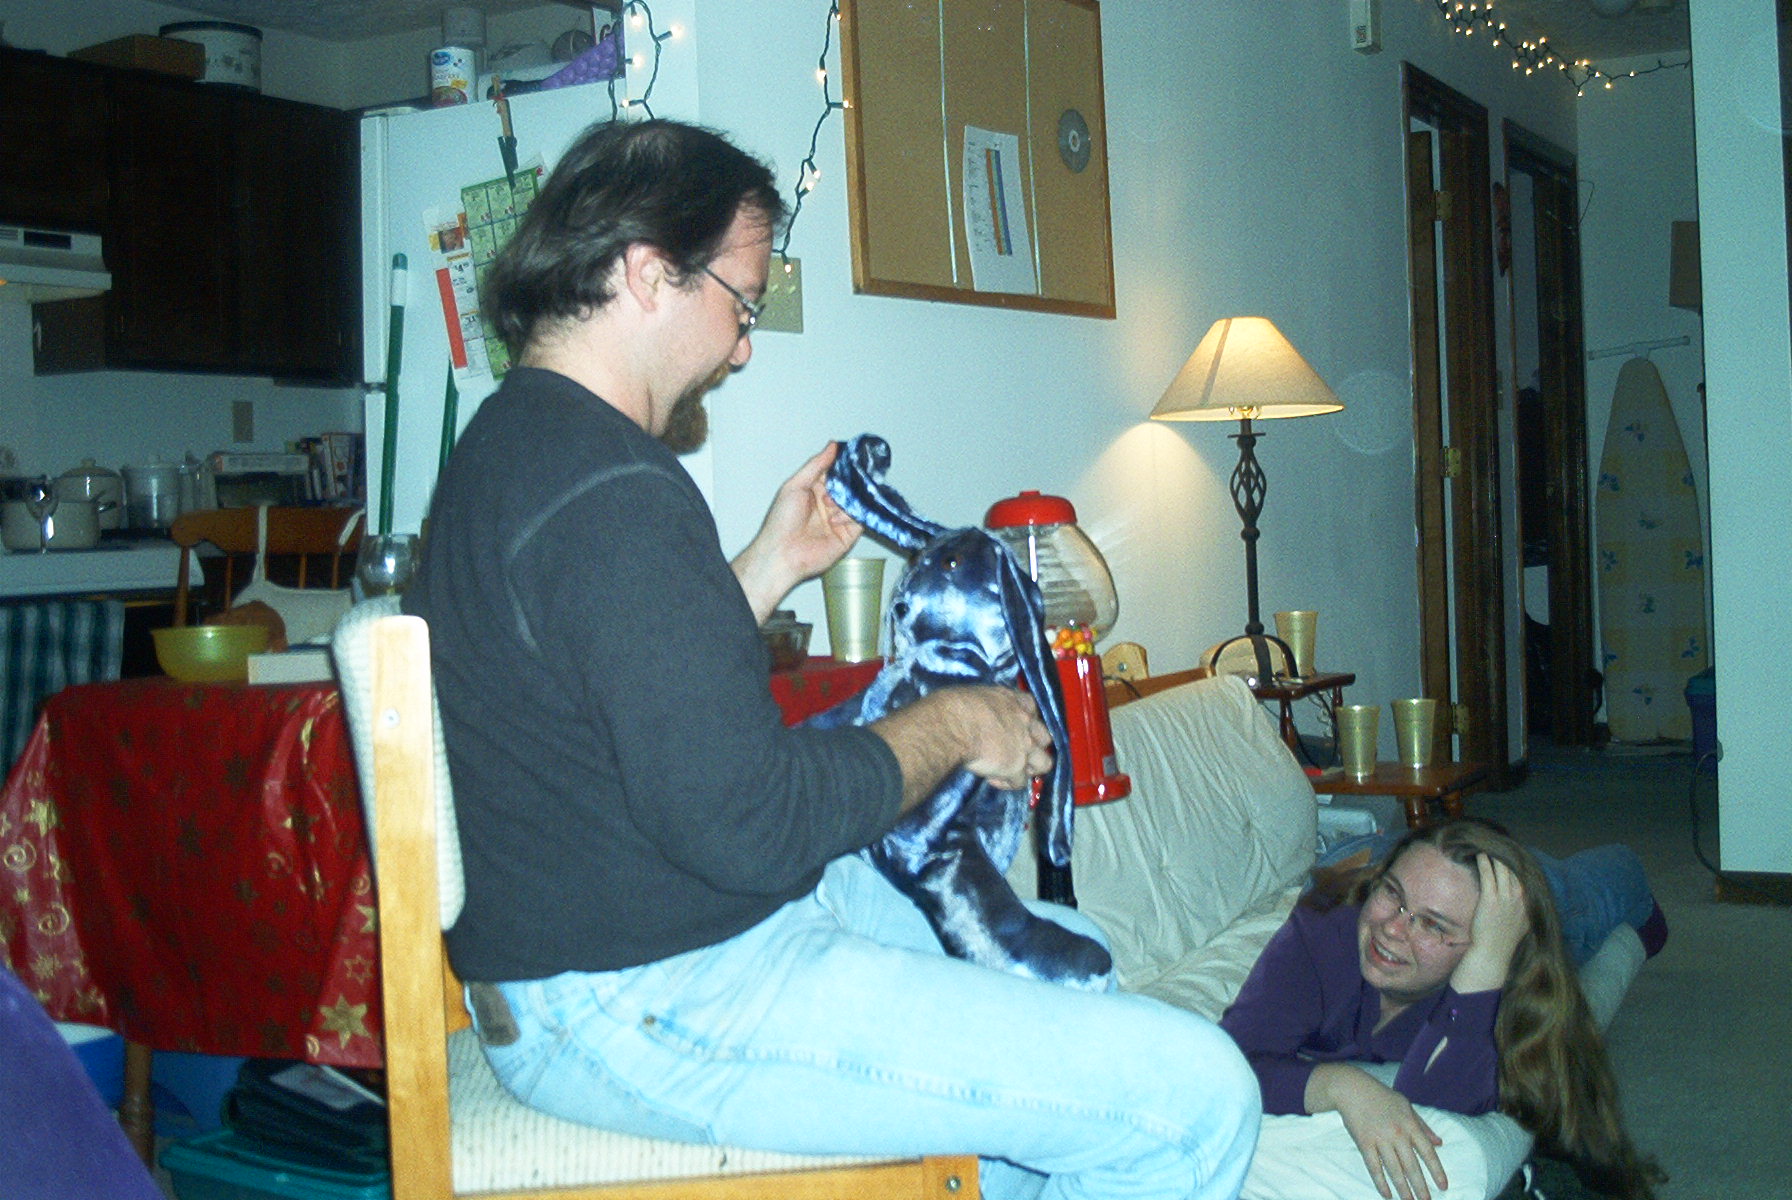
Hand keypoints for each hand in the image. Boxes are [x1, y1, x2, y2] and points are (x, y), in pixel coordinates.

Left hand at [731, 443, 863, 621]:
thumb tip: (832, 446)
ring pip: (856, 501)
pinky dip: (852, 515)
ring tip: (830, 506)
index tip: (852, 457)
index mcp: (814, 490)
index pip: (835, 472)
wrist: (783, 554)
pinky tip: (836, 518)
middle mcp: (828, 504)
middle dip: (848, 484)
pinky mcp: (848, 535)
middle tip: (843, 483)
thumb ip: (816, 465)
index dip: (843, 466)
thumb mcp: (795, 485)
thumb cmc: (781, 522)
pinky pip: (860, 519)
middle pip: (849, 486)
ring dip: (846, 501)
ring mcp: (839, 519)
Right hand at [870, 687, 1054, 812]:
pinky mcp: (1016, 767)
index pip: (1030, 705)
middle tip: (1017, 752)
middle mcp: (1024, 721)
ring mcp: (1024, 745)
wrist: (952, 726)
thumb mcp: (972, 695)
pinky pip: (1019, 782)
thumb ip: (983, 705)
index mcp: (1011, 700)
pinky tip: (992, 779)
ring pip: (1044, 763)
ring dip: (1029, 768)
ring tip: (1012, 772)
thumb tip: (973, 713)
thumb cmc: (953, 707)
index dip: (1025, 718)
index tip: (1014, 725)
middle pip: (1044, 736)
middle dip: (1034, 745)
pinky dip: (1007, 783)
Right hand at [1309, 1064, 1447, 1199]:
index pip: (1427, 1152)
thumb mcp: (1406, 1106)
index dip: (1436, 1171)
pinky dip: (1380, 1182)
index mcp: (1409, 1124)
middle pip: (1412, 1166)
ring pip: (1394, 1170)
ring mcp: (1380, 1139)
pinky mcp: (1364, 1143)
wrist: (1352, 1088)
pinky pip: (1374, 1167)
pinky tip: (1387, 1194)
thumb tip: (1439, 1143)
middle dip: (1420, 1186)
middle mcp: (1397, 1134)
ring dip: (1403, 1189)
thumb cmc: (1381, 1096)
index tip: (1443, 1186)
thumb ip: (1423, 1125)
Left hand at [1450, 854, 1527, 993]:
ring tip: (1487, 844)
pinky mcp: (1491, 898)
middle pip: (1514, 869)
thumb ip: (1524, 907)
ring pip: (1502, 869)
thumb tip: (1521, 896)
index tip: (1511, 852)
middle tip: (1497, 842)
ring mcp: (1506, 897)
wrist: (1493, 953)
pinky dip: (1485, 862)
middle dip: (1506, 854)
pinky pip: (1489, 874)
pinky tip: (1480, 854)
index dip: (1517, 862)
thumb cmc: (1504, 939)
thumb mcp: (1523, 922)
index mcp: (1528, 902)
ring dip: (1494, 854)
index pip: (1524, 876)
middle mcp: (1520, 897)